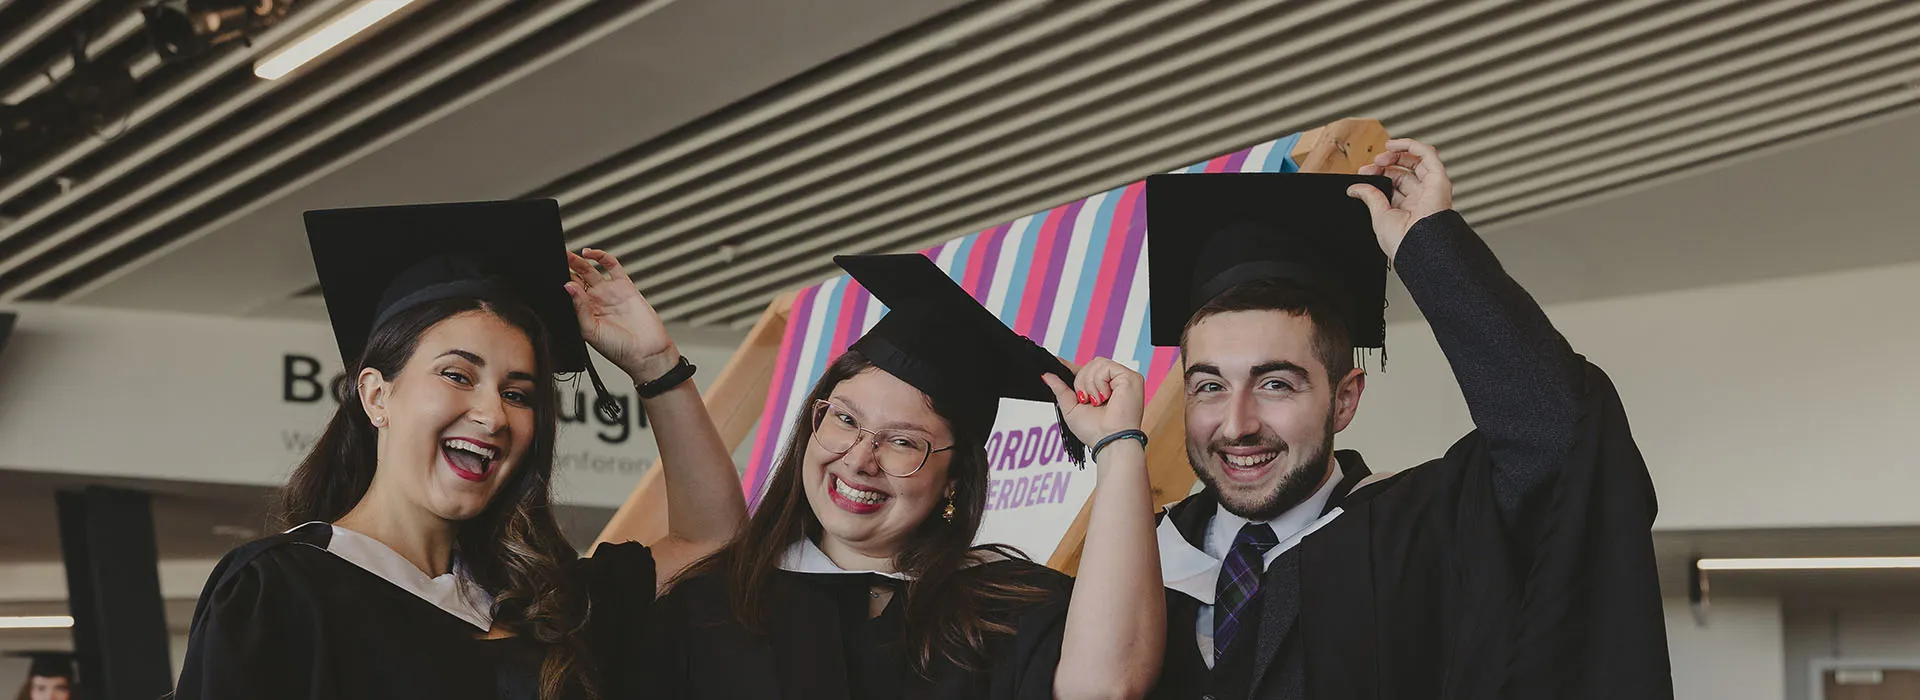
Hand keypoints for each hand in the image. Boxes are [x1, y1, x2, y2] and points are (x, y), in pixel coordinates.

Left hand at [565, 248, 678, 382]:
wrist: (646, 352)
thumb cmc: (619, 349)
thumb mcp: (591, 331)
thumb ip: (580, 308)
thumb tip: (568, 287)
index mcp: (583, 313)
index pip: (568, 292)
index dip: (559, 281)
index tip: (550, 273)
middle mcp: (595, 301)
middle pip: (576, 278)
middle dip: (566, 267)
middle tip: (557, 256)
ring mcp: (609, 292)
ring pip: (590, 270)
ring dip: (578, 261)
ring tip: (568, 254)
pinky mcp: (625, 286)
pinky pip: (611, 266)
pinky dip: (601, 257)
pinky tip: (590, 253)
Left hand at [1041, 357, 1144, 446]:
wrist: (1109, 442)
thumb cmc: (1095, 432)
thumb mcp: (1071, 408)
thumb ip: (1060, 389)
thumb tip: (1047, 375)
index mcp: (1104, 389)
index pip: (1088, 370)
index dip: (1072, 367)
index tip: (1056, 362)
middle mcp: (1116, 382)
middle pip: (1091, 364)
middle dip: (1081, 382)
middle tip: (1086, 400)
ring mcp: (1125, 379)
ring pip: (1097, 363)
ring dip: (1089, 384)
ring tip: (1097, 401)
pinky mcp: (1131, 377)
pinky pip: (1106, 367)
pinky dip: (1099, 383)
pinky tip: (1105, 397)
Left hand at [1349, 138, 1454, 261]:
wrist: (1417, 248)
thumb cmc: (1403, 243)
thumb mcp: (1379, 216)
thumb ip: (1369, 197)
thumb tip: (1355, 188)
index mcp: (1408, 209)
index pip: (1393, 184)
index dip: (1378, 175)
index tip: (1364, 174)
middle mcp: (1421, 198)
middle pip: (1403, 172)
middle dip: (1385, 165)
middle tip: (1372, 166)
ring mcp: (1430, 188)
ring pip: (1417, 161)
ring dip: (1397, 153)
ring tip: (1383, 155)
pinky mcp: (1439, 180)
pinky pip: (1428, 155)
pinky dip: (1412, 145)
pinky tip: (1395, 144)